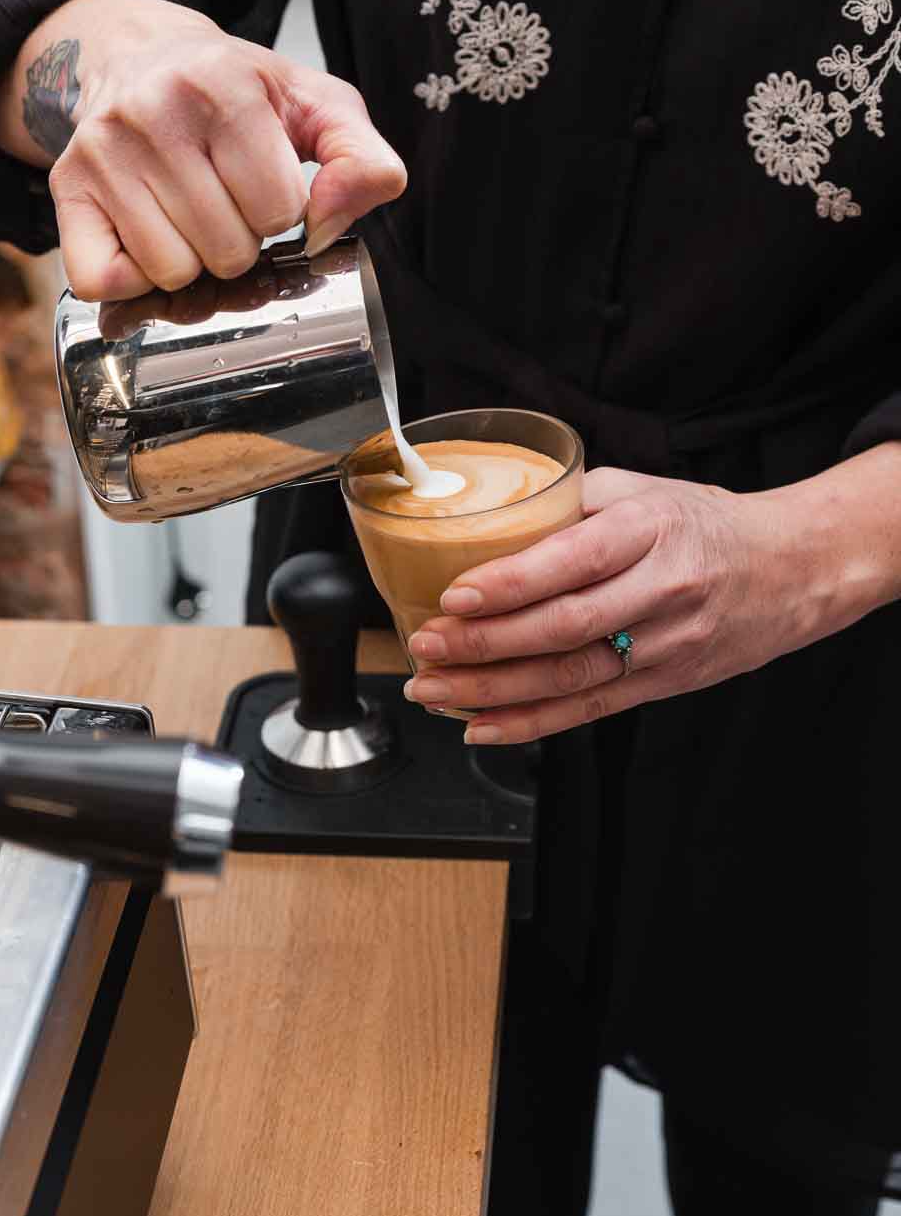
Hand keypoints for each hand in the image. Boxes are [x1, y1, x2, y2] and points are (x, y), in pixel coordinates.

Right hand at [0, 0, 406, 299]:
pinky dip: (131, 278)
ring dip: (191, 260)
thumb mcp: (316, 106)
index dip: (282, 212)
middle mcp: (154, 111)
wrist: (138, 56)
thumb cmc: (237, 93)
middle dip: (239, 240)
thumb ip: (362, 159)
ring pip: (172, 273)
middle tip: (223, 199)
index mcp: (225, 84)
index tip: (263, 182)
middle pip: (228, 251)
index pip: (281, 211)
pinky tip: (145, 237)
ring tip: (187, 212)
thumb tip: (340, 214)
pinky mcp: (68, 188)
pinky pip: (103, 281)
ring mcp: (103, 152)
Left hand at [404, 465, 870, 744]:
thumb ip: (573, 499)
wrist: (789, 572)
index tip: (454, 594)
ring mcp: (666, 646)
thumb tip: (494, 516)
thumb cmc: (703, 524)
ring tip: (433, 689)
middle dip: (484, 644)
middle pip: (563, 629)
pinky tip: (480, 726)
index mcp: (651, 531)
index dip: (510, 584)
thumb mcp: (645, 489)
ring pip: (569, 678)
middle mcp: (662, 591)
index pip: (574, 562)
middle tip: (425, 646)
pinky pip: (588, 710)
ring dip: (492, 690)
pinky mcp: (663, 685)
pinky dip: (529, 724)